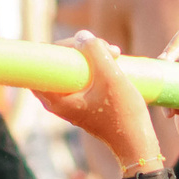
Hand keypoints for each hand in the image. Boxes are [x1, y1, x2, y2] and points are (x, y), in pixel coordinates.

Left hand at [31, 35, 156, 167]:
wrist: (137, 142)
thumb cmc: (124, 114)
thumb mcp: (111, 77)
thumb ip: (96, 52)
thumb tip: (82, 36)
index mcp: (56, 100)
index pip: (42, 65)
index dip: (61, 47)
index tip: (84, 43)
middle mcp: (59, 103)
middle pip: (58, 64)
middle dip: (80, 49)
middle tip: (105, 48)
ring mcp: (72, 103)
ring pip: (73, 70)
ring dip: (91, 57)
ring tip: (116, 55)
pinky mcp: (84, 104)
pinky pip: (82, 78)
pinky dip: (96, 68)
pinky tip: (115, 65)